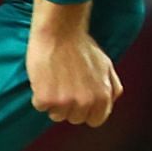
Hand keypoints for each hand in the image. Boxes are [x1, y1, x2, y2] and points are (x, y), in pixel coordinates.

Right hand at [27, 0, 123, 126]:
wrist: (60, 30)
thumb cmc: (81, 45)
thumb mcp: (106, 65)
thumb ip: (112, 87)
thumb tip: (110, 102)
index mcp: (103, 96)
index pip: (96, 120)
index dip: (86, 110)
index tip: (78, 99)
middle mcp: (86, 102)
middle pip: (75, 119)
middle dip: (69, 105)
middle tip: (64, 84)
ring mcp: (65, 102)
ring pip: (56, 115)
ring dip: (53, 101)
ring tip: (54, 79)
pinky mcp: (45, 98)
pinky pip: (39, 106)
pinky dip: (38, 93)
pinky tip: (43, 77)